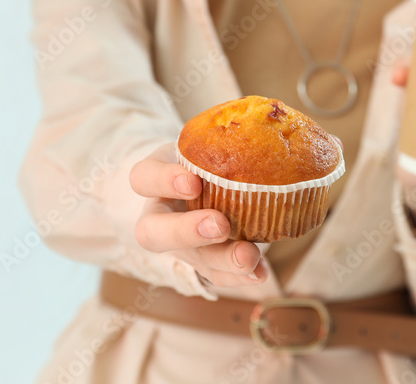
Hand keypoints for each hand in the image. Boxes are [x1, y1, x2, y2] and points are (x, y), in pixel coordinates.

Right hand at [129, 142, 267, 287]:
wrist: (209, 177)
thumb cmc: (208, 153)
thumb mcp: (208, 141)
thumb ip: (226, 141)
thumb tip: (271, 138)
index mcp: (155, 177)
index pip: (143, 178)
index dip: (163, 182)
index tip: (193, 182)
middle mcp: (161, 214)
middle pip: (153, 232)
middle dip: (186, 232)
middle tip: (220, 225)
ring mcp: (180, 243)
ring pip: (189, 260)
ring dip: (222, 261)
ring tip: (248, 257)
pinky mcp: (203, 261)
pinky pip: (216, 275)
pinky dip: (240, 276)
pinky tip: (260, 273)